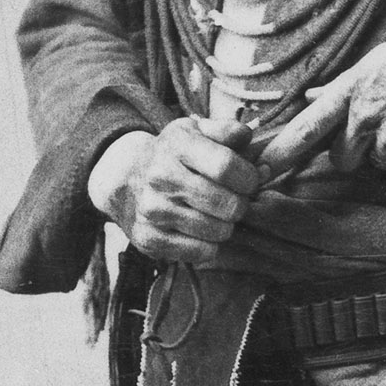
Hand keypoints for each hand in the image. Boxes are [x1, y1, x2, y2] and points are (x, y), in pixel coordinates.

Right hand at [92, 116, 260, 263]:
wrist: (126, 179)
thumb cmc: (175, 156)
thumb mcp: (199, 132)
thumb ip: (231, 134)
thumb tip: (260, 155)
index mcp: (177, 144)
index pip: (226, 167)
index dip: (249, 178)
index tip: (249, 181)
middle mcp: (161, 177)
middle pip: (228, 204)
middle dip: (240, 204)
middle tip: (232, 199)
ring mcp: (153, 210)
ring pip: (219, 231)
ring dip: (226, 226)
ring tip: (214, 214)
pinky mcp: (148, 238)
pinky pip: (201, 252)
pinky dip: (209, 245)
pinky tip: (200, 231)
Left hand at [281, 18, 385, 180]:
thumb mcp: (382, 59)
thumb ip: (345, 86)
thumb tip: (310, 97)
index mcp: (355, 85)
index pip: (306, 127)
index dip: (280, 153)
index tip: (258, 172)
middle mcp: (370, 112)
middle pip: (342, 156)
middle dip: (357, 148)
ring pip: (379, 163)